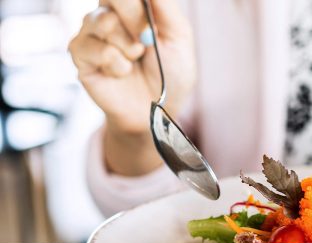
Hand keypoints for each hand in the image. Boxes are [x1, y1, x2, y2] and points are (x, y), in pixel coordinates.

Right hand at [68, 0, 195, 174]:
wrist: (156, 111)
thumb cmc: (170, 74)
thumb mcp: (179, 38)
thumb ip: (165, 7)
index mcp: (133, 6)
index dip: (137, 4)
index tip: (152, 26)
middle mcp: (109, 13)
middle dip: (135, 18)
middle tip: (147, 41)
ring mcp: (91, 32)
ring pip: (103, 21)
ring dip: (128, 46)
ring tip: (136, 60)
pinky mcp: (79, 53)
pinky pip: (93, 48)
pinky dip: (115, 64)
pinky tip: (121, 73)